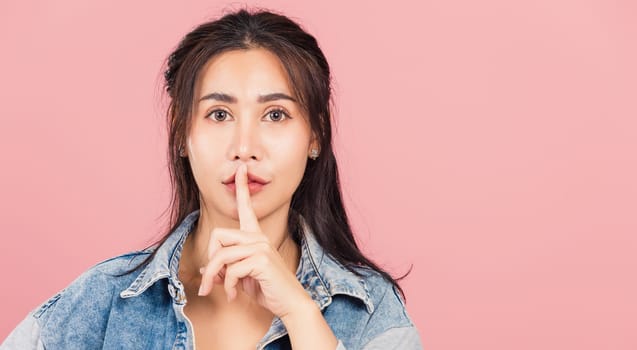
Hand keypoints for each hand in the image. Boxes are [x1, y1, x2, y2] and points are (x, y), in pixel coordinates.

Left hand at [197, 163, 310, 317]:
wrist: (290, 304)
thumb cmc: (268, 290)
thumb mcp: (241, 278)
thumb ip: (225, 269)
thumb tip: (205, 269)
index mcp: (255, 237)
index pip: (247, 208)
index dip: (243, 188)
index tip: (241, 169)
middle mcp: (258, 238)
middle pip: (217, 235)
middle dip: (209, 260)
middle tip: (210, 281)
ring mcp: (261, 247)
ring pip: (221, 255)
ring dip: (214, 277)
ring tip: (219, 291)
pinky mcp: (261, 260)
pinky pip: (231, 270)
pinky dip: (227, 286)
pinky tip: (234, 295)